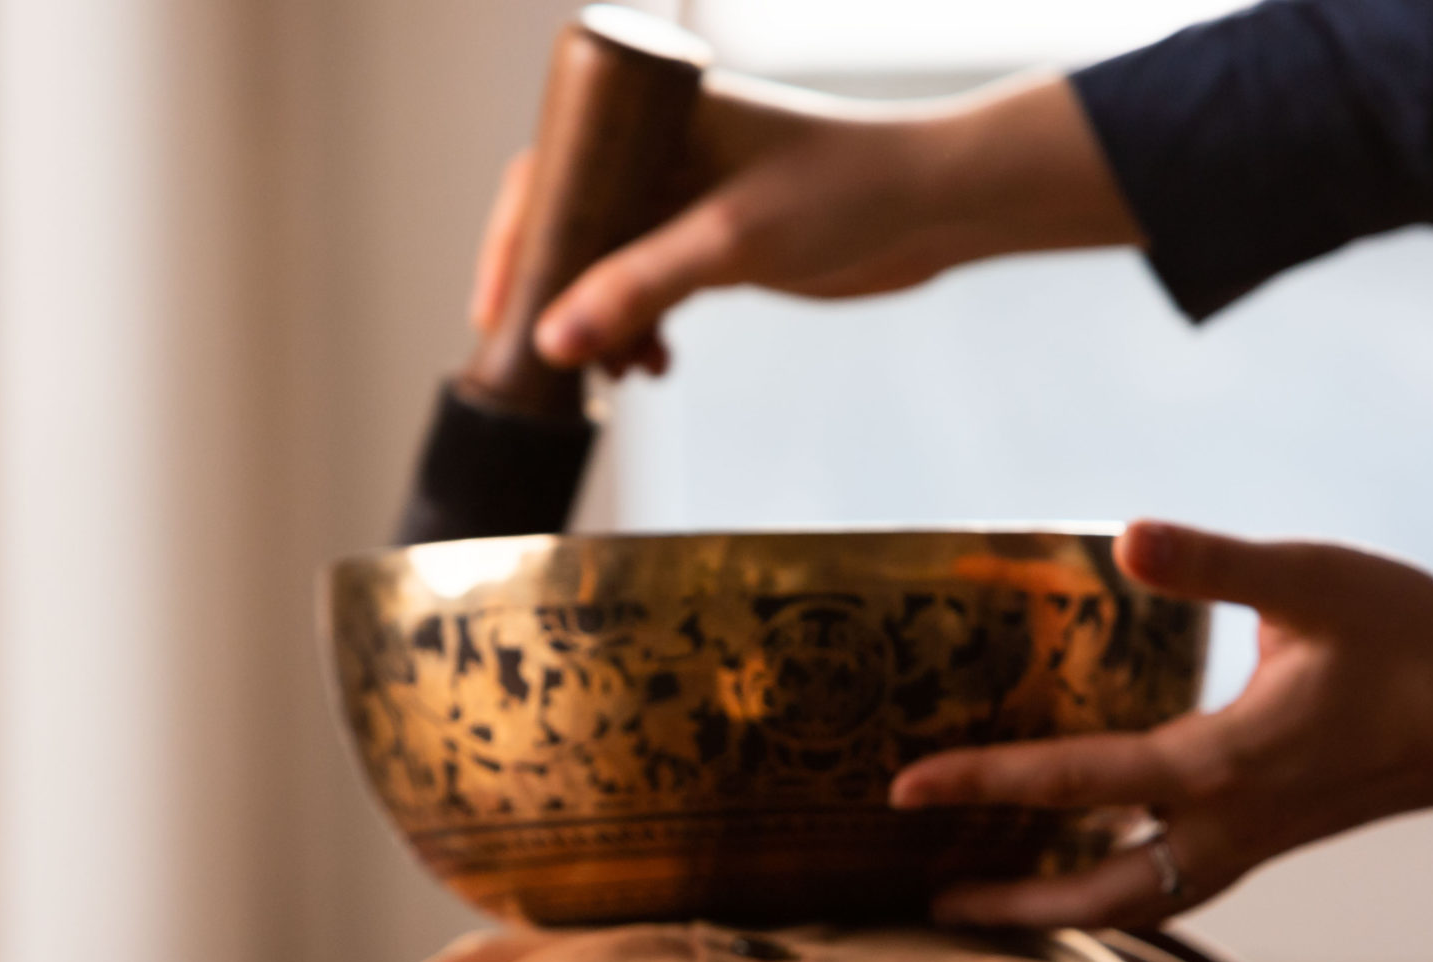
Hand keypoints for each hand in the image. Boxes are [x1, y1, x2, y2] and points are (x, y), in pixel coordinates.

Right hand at [470, 71, 1137, 375]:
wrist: (938, 209)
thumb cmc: (845, 191)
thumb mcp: (730, 241)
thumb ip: (640, 289)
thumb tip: (553, 342)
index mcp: (654, 117)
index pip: (552, 169)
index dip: (513, 239)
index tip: (495, 308)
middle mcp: (665, 152)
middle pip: (574, 224)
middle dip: (556, 295)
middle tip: (545, 359)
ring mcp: (691, 199)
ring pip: (612, 266)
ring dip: (603, 324)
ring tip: (614, 373)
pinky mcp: (720, 245)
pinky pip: (652, 289)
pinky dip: (642, 329)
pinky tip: (652, 365)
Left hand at [888, 521, 1432, 927]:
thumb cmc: (1413, 637)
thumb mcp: (1310, 581)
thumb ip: (1214, 564)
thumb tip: (1126, 537)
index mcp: (1219, 763)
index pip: (1071, 780)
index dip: (982, 781)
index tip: (902, 790)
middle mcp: (1227, 824)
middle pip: (1095, 896)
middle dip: (1009, 904)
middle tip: (927, 898)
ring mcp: (1254, 842)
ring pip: (1138, 904)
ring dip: (1061, 911)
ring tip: (991, 902)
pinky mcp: (1275, 839)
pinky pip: (1176, 885)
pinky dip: (1118, 891)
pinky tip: (1091, 863)